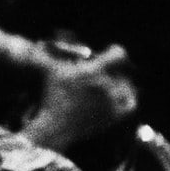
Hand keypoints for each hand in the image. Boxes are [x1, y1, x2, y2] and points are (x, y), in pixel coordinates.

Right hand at [19, 44, 137, 152]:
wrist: (56, 127)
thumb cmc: (52, 97)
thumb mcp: (50, 72)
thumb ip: (47, 55)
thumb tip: (39, 43)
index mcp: (94, 71)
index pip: (119, 54)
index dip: (115, 51)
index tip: (109, 52)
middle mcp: (107, 85)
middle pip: (122, 71)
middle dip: (114, 69)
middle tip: (106, 70)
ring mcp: (112, 102)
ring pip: (128, 86)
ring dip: (122, 82)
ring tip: (113, 83)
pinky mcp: (114, 116)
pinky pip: (131, 104)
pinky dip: (129, 99)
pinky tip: (122, 97)